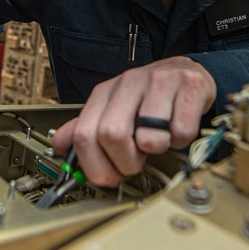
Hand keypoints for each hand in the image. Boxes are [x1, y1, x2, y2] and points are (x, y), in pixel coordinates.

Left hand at [51, 56, 215, 186]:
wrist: (185, 72)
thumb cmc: (148, 96)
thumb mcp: (112, 108)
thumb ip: (86, 128)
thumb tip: (59, 145)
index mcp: (105, 92)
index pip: (84, 134)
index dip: (95, 166)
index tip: (109, 177)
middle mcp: (128, 83)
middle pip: (111, 136)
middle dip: (125, 163)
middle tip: (136, 161)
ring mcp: (159, 82)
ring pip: (149, 137)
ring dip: (156, 150)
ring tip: (158, 139)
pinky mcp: (189, 85)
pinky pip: (181, 132)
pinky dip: (180, 141)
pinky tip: (177, 128)